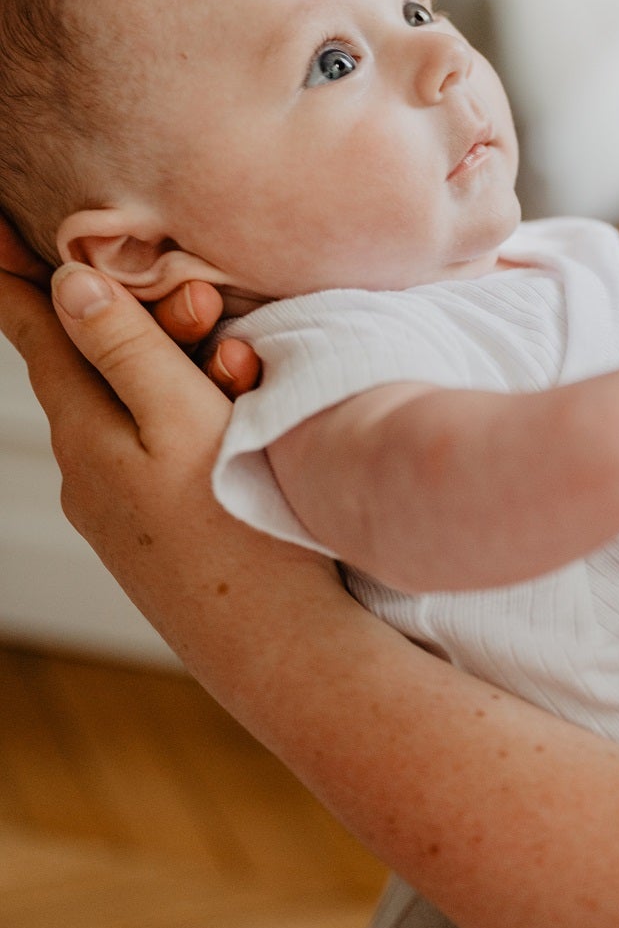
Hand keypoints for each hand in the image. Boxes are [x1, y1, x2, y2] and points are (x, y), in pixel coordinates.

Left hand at [0, 252, 339, 707]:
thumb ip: (127, 351)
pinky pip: (158, 446)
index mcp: (86, 431)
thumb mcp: (181, 421)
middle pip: (97, 364)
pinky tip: (238, 414)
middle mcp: (89, 468)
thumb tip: (69, 286)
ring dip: (178, 367)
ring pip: (133, 405)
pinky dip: (190, 413)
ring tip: (243, 364)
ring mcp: (120, 505)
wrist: (282, 650)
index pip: (35, 333)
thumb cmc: (240, 526)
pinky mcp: (157, 530)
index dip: (14, 276)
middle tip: (200, 297)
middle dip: (142, 318)